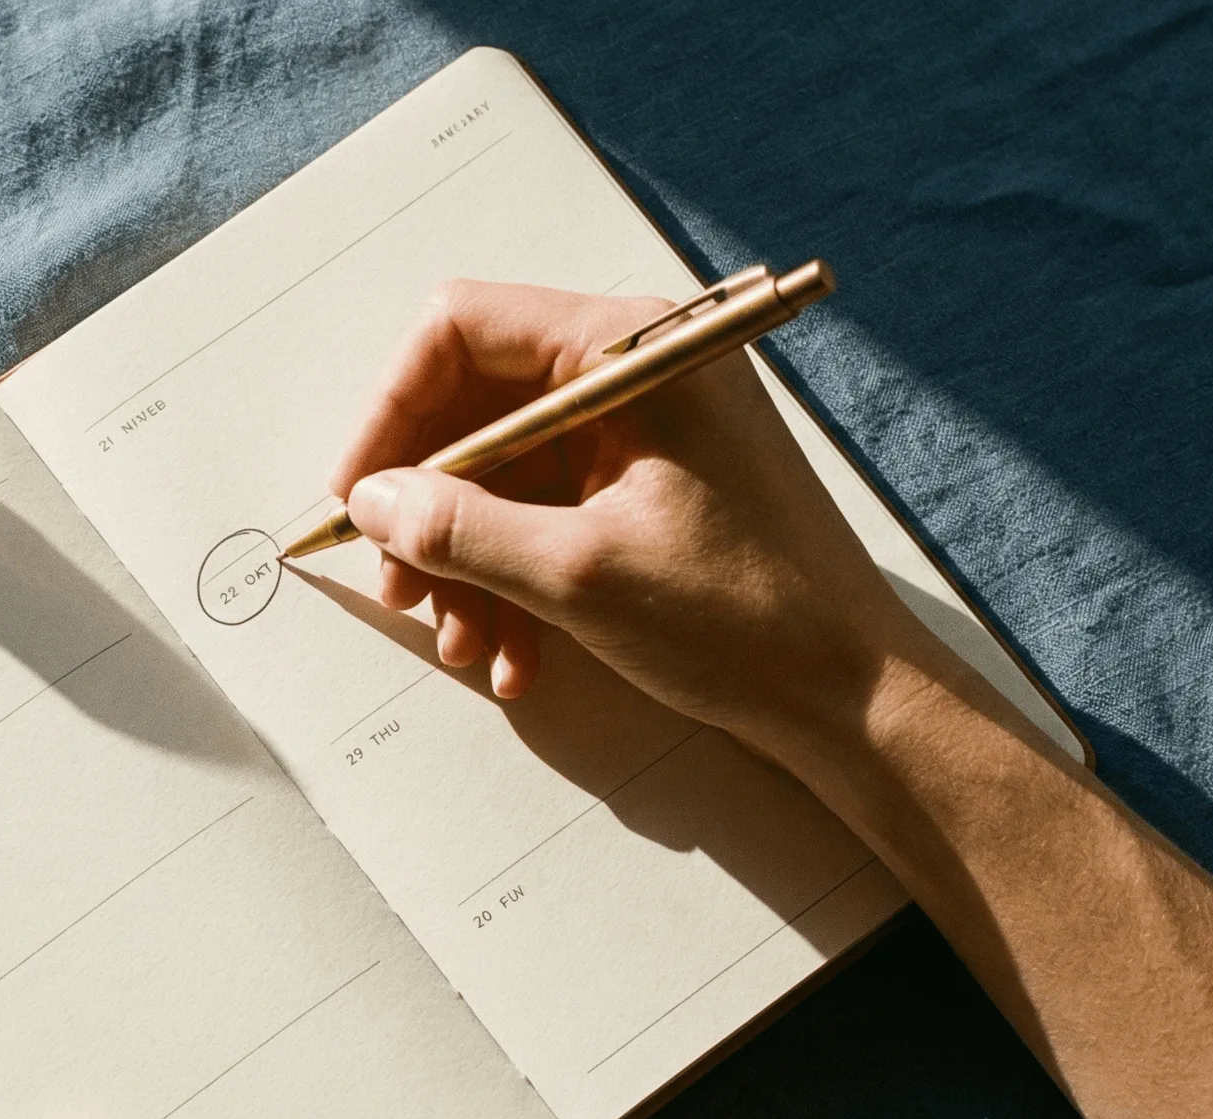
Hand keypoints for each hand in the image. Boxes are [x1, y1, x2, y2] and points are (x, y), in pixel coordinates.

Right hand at [327, 279, 938, 761]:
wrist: (853, 695)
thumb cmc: (744, 618)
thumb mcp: (577, 575)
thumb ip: (460, 530)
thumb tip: (374, 502)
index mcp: (631, 349)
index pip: (462, 330)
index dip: (391, 413)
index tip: (359, 499)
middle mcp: (635, 370)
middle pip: (476, 406)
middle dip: (428, 505)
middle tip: (398, 587)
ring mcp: (645, 430)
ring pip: (505, 473)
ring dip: (466, 560)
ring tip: (462, 641)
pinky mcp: (650, 488)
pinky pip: (547, 515)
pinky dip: (515, 580)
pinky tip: (515, 654)